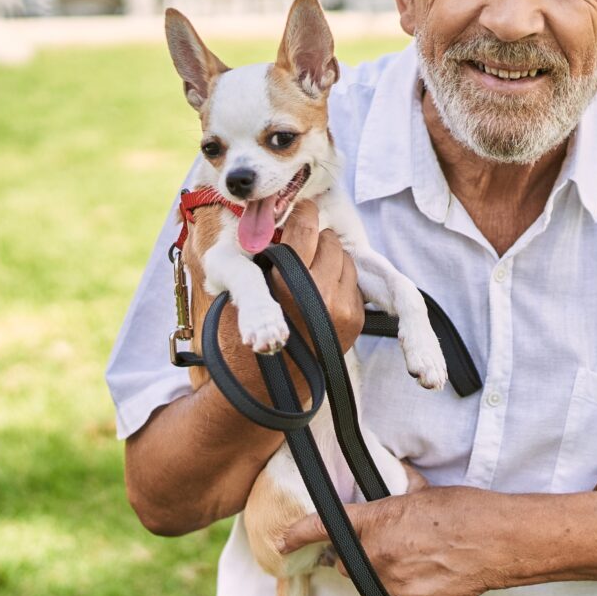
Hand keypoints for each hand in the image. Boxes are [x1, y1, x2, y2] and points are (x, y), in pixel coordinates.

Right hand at [210, 204, 365, 403]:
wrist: (266, 384)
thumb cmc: (242, 331)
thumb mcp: (241, 286)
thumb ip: (261, 251)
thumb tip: (280, 217)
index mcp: (285, 280)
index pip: (306, 224)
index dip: (301, 213)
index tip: (298, 211)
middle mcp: (319, 292)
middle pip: (330, 239)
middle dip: (315, 238)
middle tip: (300, 246)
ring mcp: (341, 307)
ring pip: (346, 258)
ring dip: (330, 258)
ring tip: (310, 268)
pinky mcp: (355, 319)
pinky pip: (353, 282)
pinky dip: (339, 280)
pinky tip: (320, 290)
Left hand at [273, 483, 521, 595]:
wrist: (496, 541)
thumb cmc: (465, 512)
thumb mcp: (424, 494)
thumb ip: (399, 494)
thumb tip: (395, 479)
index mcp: (375, 521)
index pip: (324, 526)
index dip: (298, 534)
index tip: (284, 542)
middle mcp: (375, 555)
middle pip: (347, 563)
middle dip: (359, 557)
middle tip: (389, 547)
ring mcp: (391, 584)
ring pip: (369, 585)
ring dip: (382, 577)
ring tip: (414, 564)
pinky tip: (425, 581)